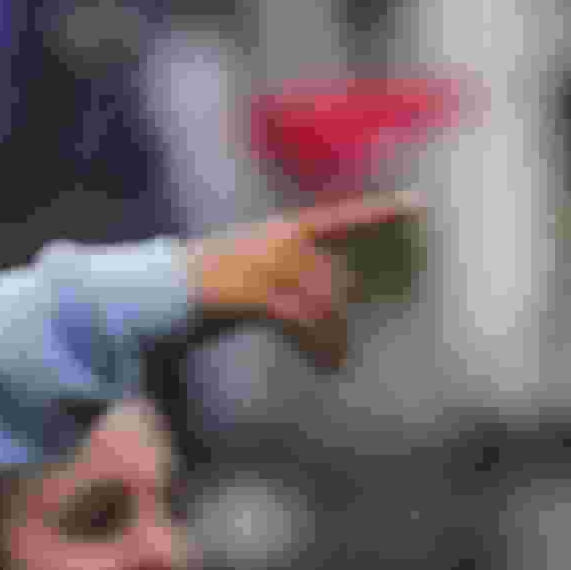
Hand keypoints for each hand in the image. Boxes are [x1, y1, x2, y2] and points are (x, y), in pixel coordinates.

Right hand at [185, 194, 418, 373]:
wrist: (151, 293)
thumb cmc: (199, 291)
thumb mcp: (252, 276)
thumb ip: (293, 280)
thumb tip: (334, 298)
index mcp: (281, 231)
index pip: (339, 219)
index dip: (380, 212)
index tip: (419, 204)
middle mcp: (279, 241)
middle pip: (336, 282)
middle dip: (342, 320)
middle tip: (339, 353)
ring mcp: (267, 264)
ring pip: (325, 306)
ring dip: (333, 341)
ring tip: (332, 364)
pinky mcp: (256, 293)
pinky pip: (304, 324)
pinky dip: (317, 348)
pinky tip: (323, 365)